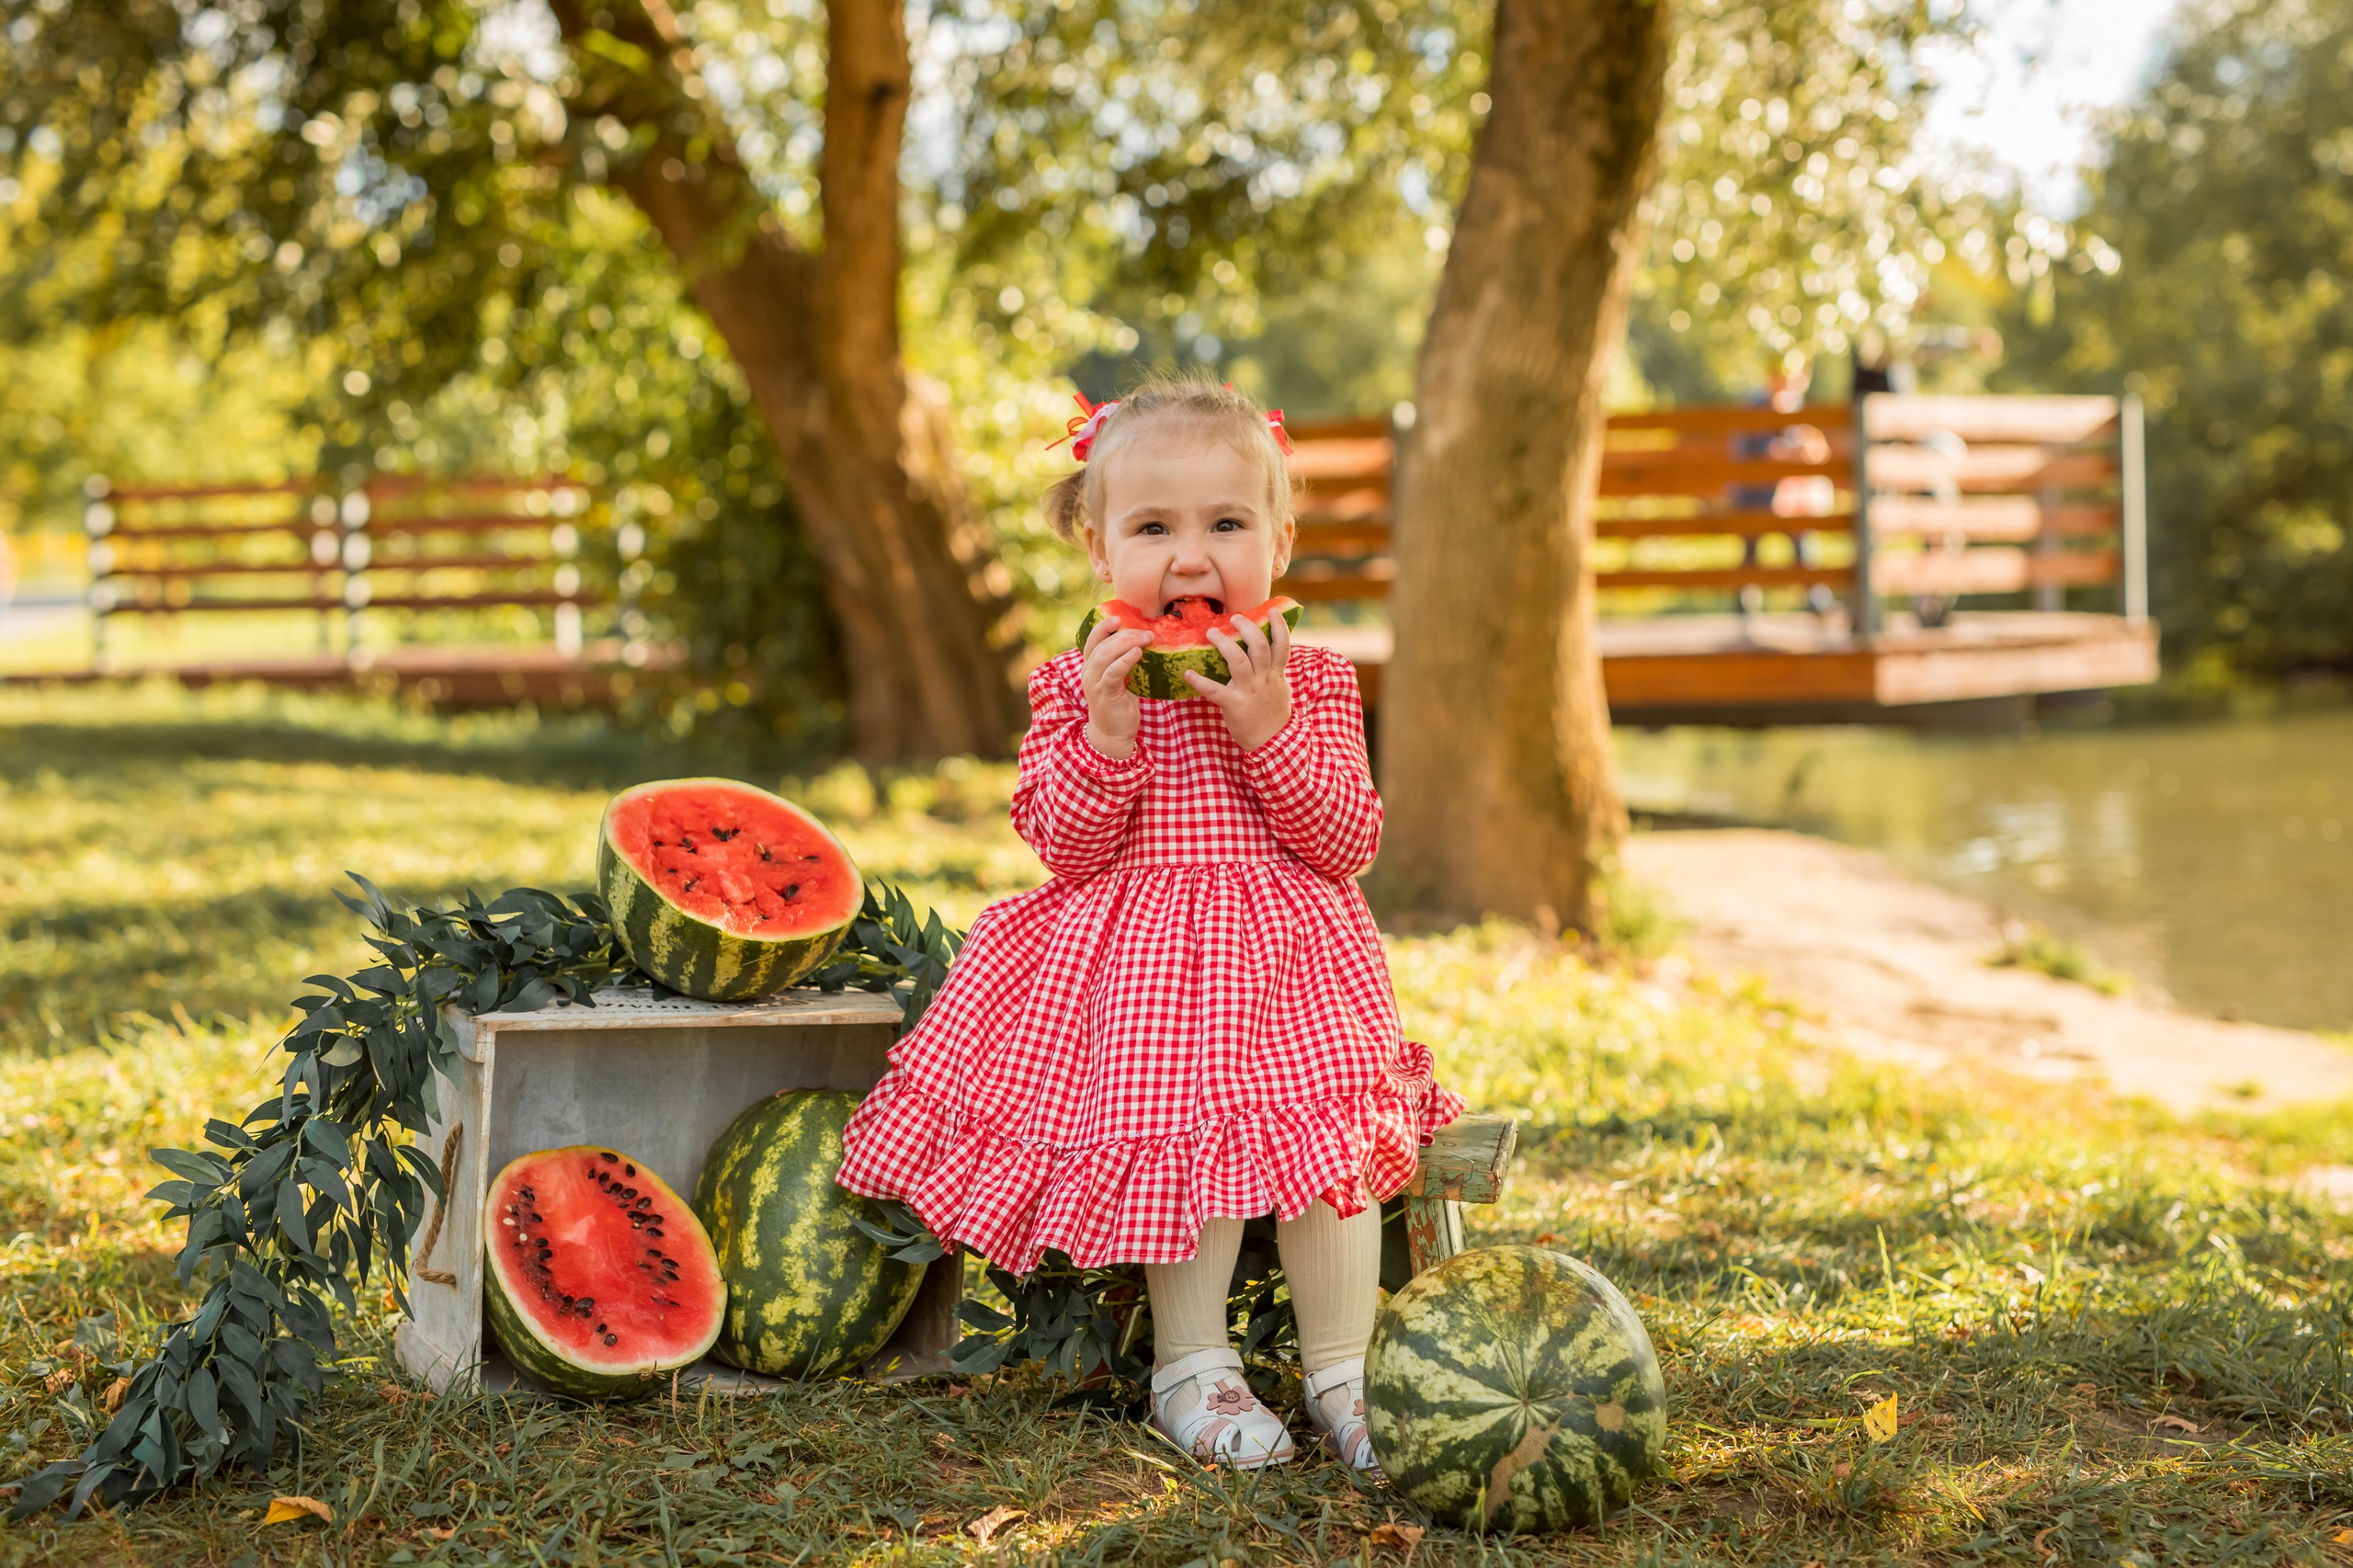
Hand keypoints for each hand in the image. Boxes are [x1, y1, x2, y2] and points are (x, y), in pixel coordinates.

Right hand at [1080, 614, 1151, 758]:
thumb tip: (1143, 644)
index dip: (1103, 626)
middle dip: (1125, 634)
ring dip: (1127, 643)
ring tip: (1146, 638)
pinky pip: (1113, 672)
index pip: (1092, 640)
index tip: (1118, 617)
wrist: (1113, 734)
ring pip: (1106, 655)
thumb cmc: (1119, 705)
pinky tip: (1138, 653)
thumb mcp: (1119, 680)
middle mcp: (1088, 672)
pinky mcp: (1105, 694)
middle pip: (1102, 644)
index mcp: (1090, 666)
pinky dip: (1125, 660)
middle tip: (1146, 631)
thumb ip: (1123, 663)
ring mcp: (1095, 683)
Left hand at [1184, 611, 1290, 750]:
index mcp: (1276, 674)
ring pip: (1239, 660)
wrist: (1272, 743)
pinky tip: (1188, 673)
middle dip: (1246, 627)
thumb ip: (1275, 670)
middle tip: (1233, 618)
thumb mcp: (1281, 689)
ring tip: (1212, 632)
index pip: (1282, 645)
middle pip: (1259, 645)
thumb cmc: (1273, 714)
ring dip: (1224, 644)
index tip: (1272, 610)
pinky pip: (1215, 691)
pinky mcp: (1234, 705)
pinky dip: (1200, 682)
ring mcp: (1249, 691)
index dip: (1278, 626)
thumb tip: (1272, 652)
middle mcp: (1264, 679)